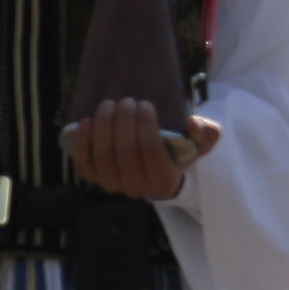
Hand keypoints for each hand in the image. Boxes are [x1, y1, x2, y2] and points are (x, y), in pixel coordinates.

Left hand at [66, 100, 221, 199]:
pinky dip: (82, 143)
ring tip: (109, 105)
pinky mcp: (95, 179)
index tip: (145, 105)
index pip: (150, 151)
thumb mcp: (200, 143)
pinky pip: (84, 165)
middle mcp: (137, 188)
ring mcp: (114, 185)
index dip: (145, 125)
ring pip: (103, 158)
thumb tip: (193, 124)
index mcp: (164, 181)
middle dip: (123, 122)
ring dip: (103, 127)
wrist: (158, 170)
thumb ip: (206, 133)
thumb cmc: (178, 151)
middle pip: (125, 153)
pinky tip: (85, 122)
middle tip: (126, 101)